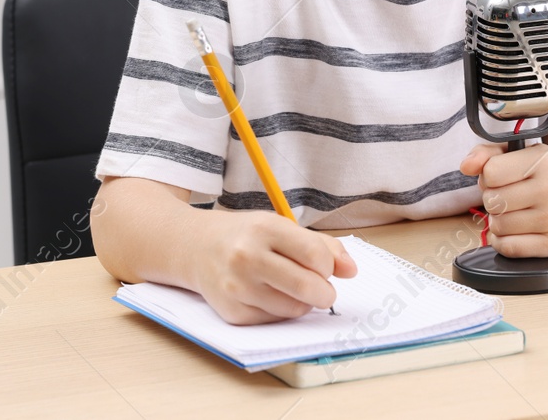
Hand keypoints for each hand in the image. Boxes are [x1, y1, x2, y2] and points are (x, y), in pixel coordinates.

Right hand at [192, 211, 356, 324]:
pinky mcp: (231, 311)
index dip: (329, 266)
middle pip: (306, 286)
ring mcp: (237, 286)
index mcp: (264, 229)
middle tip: (324, 291)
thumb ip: (322, 245)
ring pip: (293, 309)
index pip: (316, 255)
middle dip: (325, 293)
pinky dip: (282, 313)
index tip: (325, 268)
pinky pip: (274, 321)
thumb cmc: (246, 235)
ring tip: (295, 290)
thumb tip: (352, 271)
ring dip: (304, 304)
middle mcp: (247, 257)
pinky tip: (273, 296)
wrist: (196, 247)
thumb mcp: (281, 227)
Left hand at [459, 141, 547, 257]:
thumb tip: (466, 166)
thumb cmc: (546, 174)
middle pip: (492, 201)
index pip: (490, 173)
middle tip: (511, 196)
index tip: (502, 177)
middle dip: (494, 199)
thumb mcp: (521, 154)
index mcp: (544, 161)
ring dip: (499, 220)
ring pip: (498, 225)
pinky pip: (508, 248)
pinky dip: (503, 241)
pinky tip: (516, 230)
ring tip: (517, 211)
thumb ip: (488, 154)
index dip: (489, 176)